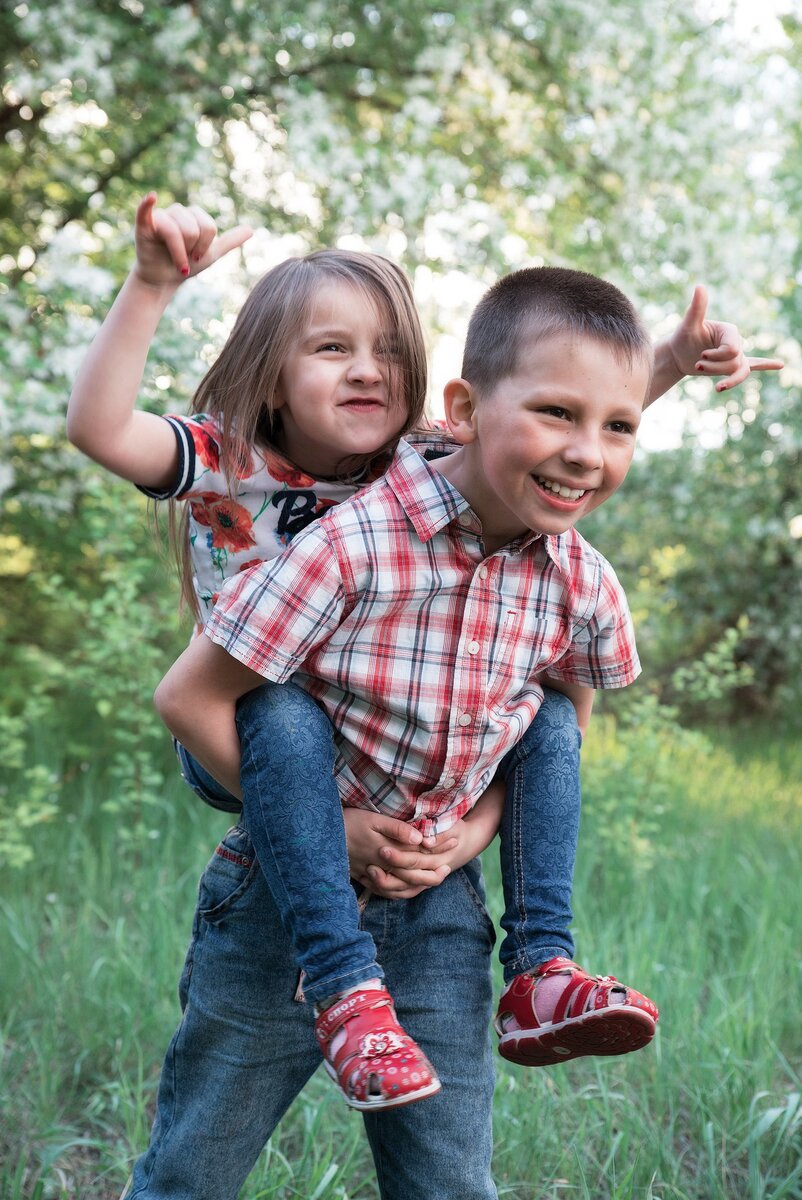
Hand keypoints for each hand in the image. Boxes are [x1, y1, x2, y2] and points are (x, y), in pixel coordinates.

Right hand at [132, 193, 251, 289]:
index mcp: (194, 215)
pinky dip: (147, 204)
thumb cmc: (185, 264)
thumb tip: (251, 230)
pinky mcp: (143, 226)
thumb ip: (229, 241)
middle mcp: (177, 212)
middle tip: (183, 258)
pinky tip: (152, 197)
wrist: (164, 280)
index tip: (196, 256)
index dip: (204, 247)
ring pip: (177, 231)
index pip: (208, 227)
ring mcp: (160, 216)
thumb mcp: (212, 254)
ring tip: (174, 259)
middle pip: (194, 229)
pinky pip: (146, 211)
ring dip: (178, 254)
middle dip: (190, 250)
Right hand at [343, 808, 457, 899]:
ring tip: (436, 879)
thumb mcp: (372, 819)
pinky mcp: (363, 880)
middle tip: (450, 867)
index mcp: (387, 850)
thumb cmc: (348, 821)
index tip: (455, 840)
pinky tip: (408, 890)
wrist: (319, 836)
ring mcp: (372, 876)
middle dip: (434, 871)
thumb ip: (397, 829)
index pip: (419, 853)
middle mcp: (382, 867)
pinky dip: (400, 893)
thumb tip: (420, 838)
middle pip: (414, 874)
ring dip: (420, 884)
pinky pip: (386, 892)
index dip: (438, 848)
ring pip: (402, 887)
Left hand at [369, 813, 492, 898]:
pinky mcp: (418, 884)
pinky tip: (373, 882)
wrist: (466, 842)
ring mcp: (425, 881)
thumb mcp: (451, 827)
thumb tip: (425, 842)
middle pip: (406, 880)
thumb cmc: (456, 830)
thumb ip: (438, 833)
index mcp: (438, 860)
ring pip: (403, 892)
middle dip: (386, 874)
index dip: (398, 858)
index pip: (415, 863)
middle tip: (368, 865)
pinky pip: (402, 894)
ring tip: (368, 873)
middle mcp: (430, 874)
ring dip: (385, 886)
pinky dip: (388, 891)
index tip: (382, 849)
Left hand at [668, 285, 783, 392]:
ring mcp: (736, 353)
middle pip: (734, 362)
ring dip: (726, 380)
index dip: (716, 356)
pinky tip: (780, 365)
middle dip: (715, 368)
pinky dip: (766, 365)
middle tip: (698, 365)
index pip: (733, 350)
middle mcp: (736, 341)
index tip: (701, 355)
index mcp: (729, 330)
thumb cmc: (682, 337)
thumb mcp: (689, 324)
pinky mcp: (733, 363)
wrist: (677, 353)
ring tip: (717, 388)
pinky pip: (753, 365)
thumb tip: (700, 286)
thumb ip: (697, 308)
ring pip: (738, 372)